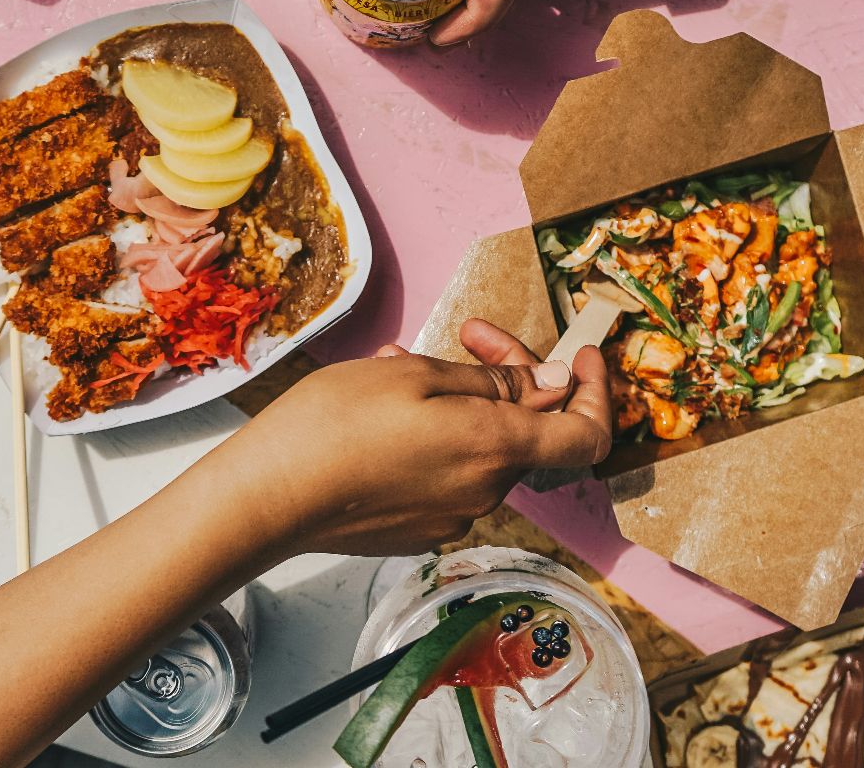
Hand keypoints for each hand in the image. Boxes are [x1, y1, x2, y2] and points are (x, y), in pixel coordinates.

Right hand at [208, 319, 611, 557]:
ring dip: (459, 400)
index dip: (596, 392)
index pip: (587, 436)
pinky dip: (434, 435)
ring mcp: (450, 517)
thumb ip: (495, 382)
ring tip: (400, 365)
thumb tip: (553, 387)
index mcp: (496, 448)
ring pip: (480, 446)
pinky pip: (446, 473)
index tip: (579, 356)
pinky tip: (383, 408)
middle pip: (527, 431)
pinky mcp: (416, 529)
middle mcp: (485, 493)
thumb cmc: (335, 426)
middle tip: (467, 334)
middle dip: (508, 375)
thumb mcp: (417, 376)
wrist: (267, 497)